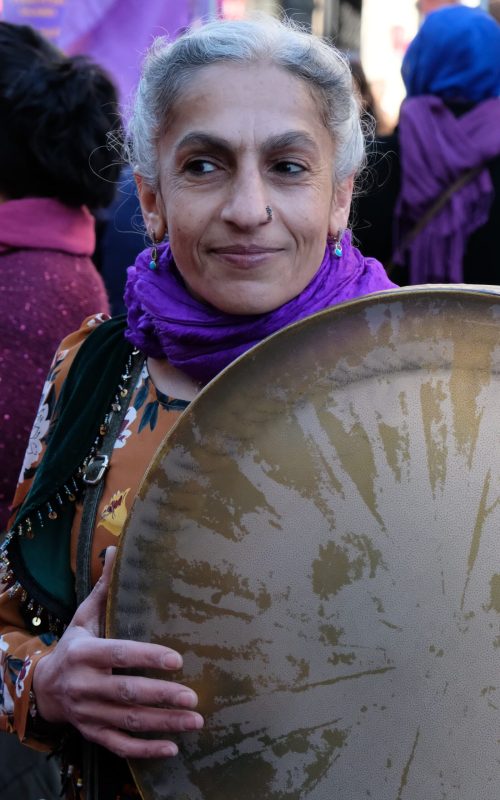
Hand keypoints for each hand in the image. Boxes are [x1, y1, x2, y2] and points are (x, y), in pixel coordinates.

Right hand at [32, 546, 202, 758]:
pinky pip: (119, 745)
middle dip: (162, 696)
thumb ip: (103, 590)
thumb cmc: (74, 647)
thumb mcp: (84, 617)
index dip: (147, 658)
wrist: (43, 689)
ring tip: (195, 720)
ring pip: (128, 722)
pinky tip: (172, 748)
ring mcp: (89, 713)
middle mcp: (85, 686)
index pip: (120, 655)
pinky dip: (145, 750)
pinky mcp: (93, 733)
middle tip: (193, 697)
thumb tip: (114, 550)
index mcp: (85, 653)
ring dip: (163, 723)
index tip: (177, 659)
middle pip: (127, 693)